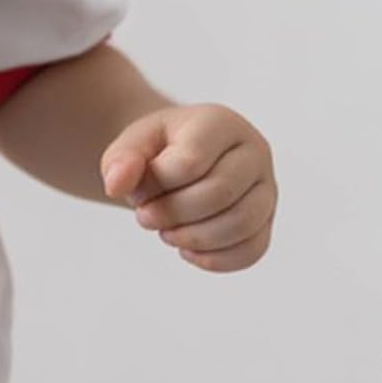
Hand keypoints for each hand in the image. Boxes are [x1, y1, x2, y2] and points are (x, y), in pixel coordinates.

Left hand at [100, 104, 276, 272]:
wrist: (179, 162)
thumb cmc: (158, 151)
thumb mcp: (132, 145)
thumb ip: (120, 160)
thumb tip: (116, 185)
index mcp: (220, 123)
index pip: (192, 162)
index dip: (157, 185)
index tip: (138, 191)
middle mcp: (254, 151)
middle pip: (219, 194)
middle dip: (172, 213)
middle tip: (146, 216)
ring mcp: (266, 187)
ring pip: (241, 224)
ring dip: (193, 238)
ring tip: (167, 232)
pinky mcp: (266, 221)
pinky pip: (252, 250)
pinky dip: (215, 259)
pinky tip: (187, 249)